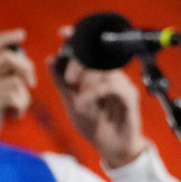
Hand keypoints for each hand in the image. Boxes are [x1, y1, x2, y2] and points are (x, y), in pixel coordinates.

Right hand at [0, 30, 33, 162]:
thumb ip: (0, 82)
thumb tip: (22, 69)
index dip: (6, 37)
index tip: (22, 33)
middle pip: (6, 56)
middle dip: (27, 67)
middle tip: (31, 83)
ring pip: (14, 78)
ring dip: (25, 95)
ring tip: (19, 107)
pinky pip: (13, 93)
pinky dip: (21, 105)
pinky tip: (15, 116)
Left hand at [50, 33, 149, 168]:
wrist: (111, 148)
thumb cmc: (94, 125)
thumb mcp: (71, 102)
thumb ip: (62, 82)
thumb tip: (51, 58)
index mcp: (99, 74)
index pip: (90, 51)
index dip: (79, 38)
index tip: (64, 32)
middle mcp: (112, 75)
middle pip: (96, 57)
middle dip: (79, 64)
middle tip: (70, 78)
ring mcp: (122, 84)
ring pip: (103, 71)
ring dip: (86, 84)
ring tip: (78, 99)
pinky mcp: (129, 96)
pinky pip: (111, 86)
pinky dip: (94, 93)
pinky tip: (85, 103)